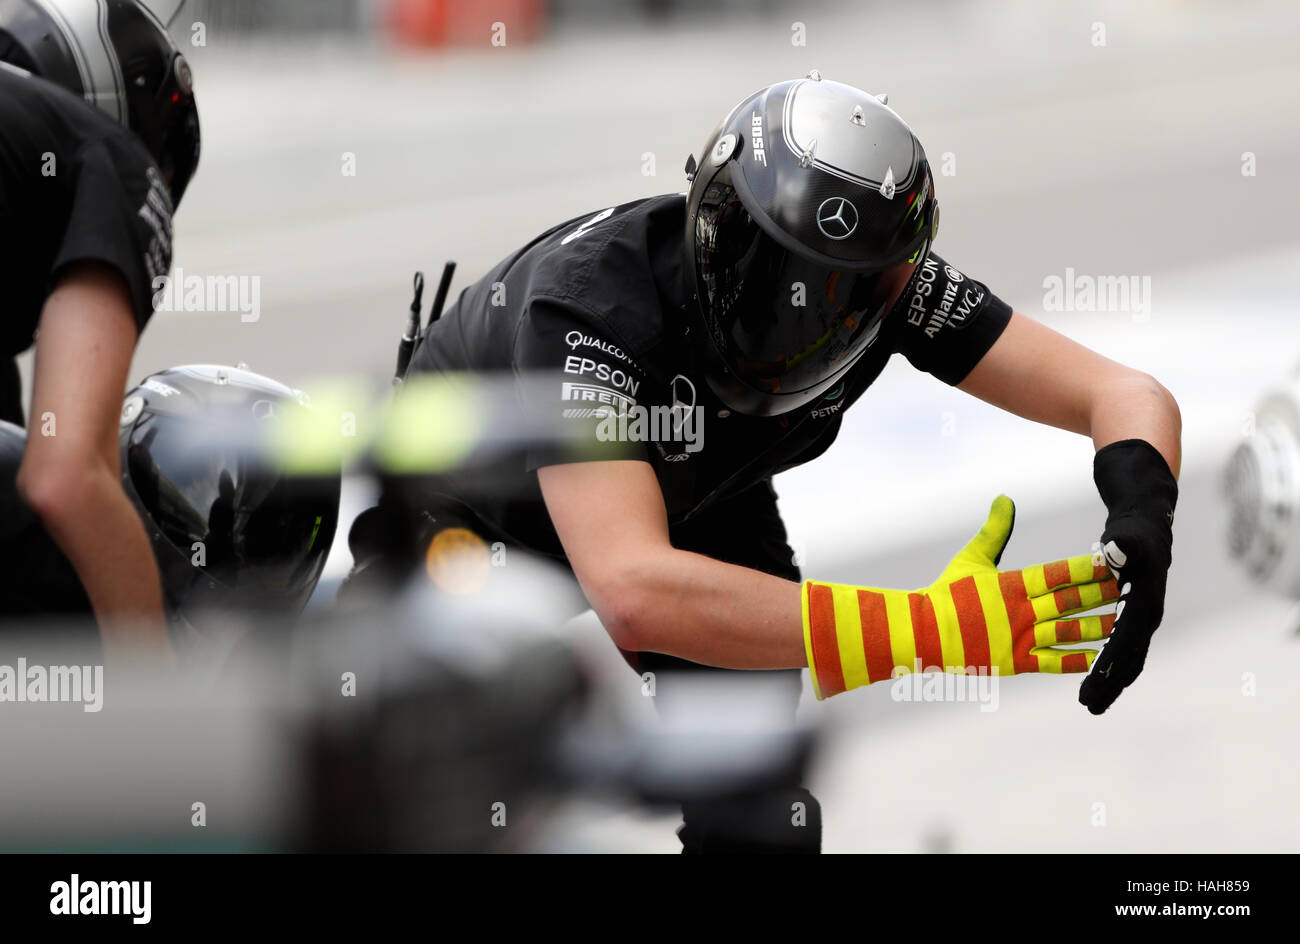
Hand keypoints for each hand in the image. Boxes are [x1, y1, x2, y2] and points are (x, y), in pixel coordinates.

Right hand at [803, 495, 1117, 698]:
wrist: (921, 634)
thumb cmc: (945, 595)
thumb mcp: (970, 559)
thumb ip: (993, 530)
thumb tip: (1005, 499)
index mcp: (1012, 584)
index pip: (1058, 573)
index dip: (1087, 568)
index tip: (1112, 561)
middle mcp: (1021, 611)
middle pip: (1071, 601)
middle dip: (1103, 594)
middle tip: (1132, 587)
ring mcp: (1019, 638)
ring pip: (1069, 631)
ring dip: (1099, 626)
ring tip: (1125, 621)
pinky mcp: (1015, 662)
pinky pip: (1053, 662)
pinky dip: (1077, 660)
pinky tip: (1100, 657)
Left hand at [1078, 514, 1171, 713]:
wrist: (1147, 533)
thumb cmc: (1132, 534)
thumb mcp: (1126, 537)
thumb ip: (1122, 546)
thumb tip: (1114, 551)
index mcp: (1143, 605)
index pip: (1123, 642)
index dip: (1108, 665)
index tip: (1092, 685)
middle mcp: (1145, 619)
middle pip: (1128, 660)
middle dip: (1110, 684)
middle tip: (1089, 706)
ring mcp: (1141, 623)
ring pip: (1127, 660)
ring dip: (1110, 683)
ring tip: (1091, 705)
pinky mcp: (1133, 622)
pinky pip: (1122, 651)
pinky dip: (1110, 668)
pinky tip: (1095, 683)